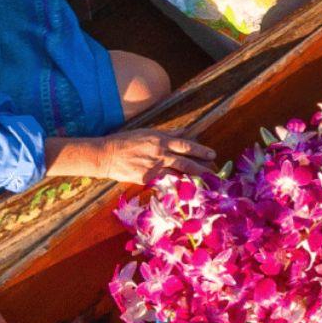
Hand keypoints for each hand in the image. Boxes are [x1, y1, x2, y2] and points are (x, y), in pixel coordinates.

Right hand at [48, 129, 214, 184]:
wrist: (106, 154)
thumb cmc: (126, 141)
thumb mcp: (148, 132)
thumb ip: (168, 133)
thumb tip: (185, 132)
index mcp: (161, 140)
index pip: (186, 145)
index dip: (201, 150)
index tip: (213, 155)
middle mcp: (160, 153)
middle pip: (186, 162)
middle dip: (202, 168)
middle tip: (215, 173)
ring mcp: (154, 167)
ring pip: (178, 174)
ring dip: (193, 179)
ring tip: (206, 183)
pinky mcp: (147, 179)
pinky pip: (165, 183)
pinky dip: (177, 186)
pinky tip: (187, 191)